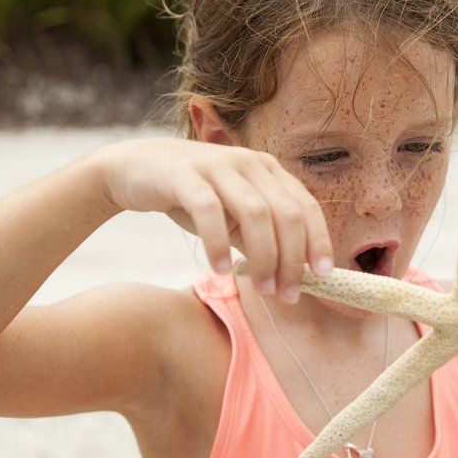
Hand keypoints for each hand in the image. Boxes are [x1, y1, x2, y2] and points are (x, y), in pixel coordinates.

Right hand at [93, 138, 334, 302]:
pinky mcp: (183, 174)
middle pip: (286, 214)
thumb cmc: (192, 197)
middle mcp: (248, 162)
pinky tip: (222, 270)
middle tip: (287, 295)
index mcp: (268, 170)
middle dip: (292, 259)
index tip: (324, 276)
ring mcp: (217, 165)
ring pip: (255, 213)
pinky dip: (219, 244)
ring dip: (263, 257)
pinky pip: (209, 211)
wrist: (133, 169)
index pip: (306, 207)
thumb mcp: (233, 216)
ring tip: (261, 290)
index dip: (319, 242)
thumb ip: (261, 238)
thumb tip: (294, 276)